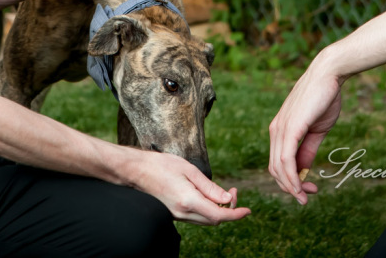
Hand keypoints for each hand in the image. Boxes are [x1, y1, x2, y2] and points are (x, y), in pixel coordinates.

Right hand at [131, 151, 251, 224]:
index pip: (219, 215)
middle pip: (214, 220)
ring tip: (223, 192)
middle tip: (233, 191)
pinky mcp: (174, 213)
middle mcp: (183, 213)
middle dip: (229, 209)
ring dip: (219, 210)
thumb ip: (210, 187)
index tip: (248, 210)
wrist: (136, 171)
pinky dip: (208, 209)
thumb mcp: (190, 170)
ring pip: (206, 220)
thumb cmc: (162, 165)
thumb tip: (227, 199)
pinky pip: (197, 216)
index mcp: (188, 201)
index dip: (236, 214)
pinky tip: (209, 195)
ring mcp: (177, 215)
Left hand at [268, 54, 343, 204]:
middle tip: (307, 198)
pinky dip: (292, 177)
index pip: (278, 163)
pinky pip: (285, 159)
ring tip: (305, 197)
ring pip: (278, 167)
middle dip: (290, 187)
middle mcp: (275, 131)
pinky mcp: (290, 128)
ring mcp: (281, 129)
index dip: (290, 181)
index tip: (307, 191)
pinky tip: (300, 187)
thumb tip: (304, 170)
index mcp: (280, 130)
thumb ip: (308, 149)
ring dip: (291, 186)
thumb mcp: (316, 130)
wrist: (328, 74)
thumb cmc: (324, 98)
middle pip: (275, 169)